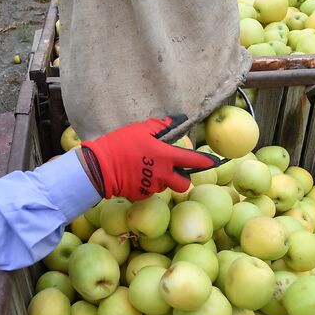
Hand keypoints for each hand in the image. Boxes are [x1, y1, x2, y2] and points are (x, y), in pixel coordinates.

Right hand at [78, 115, 222, 200]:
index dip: (206, 162)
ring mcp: (152, 187)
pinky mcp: (141, 195)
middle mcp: (163, 174)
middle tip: (172, 170)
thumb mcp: (141, 129)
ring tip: (145, 168)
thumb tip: (179, 119)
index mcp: (166, 156)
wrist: (100, 167)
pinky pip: (150, 190)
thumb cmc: (121, 143)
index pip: (193, 161)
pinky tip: (134, 176)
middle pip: (183, 183)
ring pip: (165, 186)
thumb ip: (162, 125)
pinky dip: (146, 184)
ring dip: (161, 179)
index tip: (215, 161)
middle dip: (182, 179)